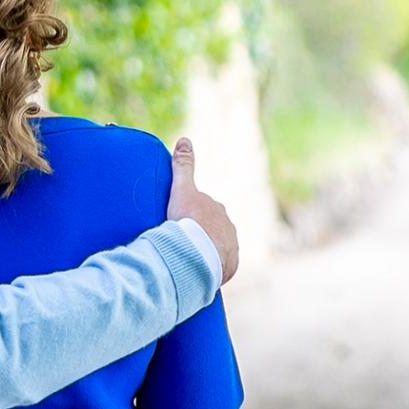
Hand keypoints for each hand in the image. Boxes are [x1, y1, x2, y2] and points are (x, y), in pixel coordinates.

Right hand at [166, 137, 238, 284]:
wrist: (196, 254)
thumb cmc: (188, 221)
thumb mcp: (182, 191)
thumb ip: (183, 166)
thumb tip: (185, 139)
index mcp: (217, 209)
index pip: (204, 209)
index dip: (190, 215)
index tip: (177, 223)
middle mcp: (228, 227)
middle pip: (212, 228)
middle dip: (199, 233)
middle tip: (179, 240)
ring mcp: (230, 247)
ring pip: (216, 247)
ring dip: (204, 250)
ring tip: (186, 257)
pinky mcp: (229, 266)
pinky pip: (218, 265)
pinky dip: (209, 266)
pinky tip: (196, 269)